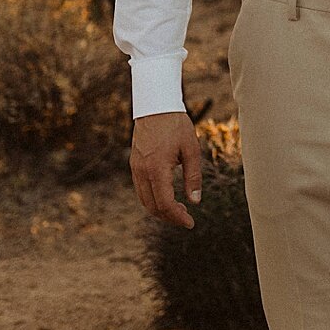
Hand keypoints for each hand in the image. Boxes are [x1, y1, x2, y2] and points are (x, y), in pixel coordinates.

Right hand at [130, 111, 202, 227]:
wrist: (156, 106)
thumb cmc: (177, 125)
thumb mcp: (191, 150)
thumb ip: (193, 177)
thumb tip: (195, 201)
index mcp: (157, 168)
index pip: (165, 203)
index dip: (177, 217)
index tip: (190, 223)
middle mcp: (142, 171)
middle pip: (152, 206)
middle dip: (169, 217)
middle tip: (186, 218)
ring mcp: (136, 168)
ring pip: (144, 199)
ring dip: (160, 209)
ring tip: (179, 209)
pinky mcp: (134, 164)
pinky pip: (141, 189)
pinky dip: (152, 198)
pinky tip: (167, 196)